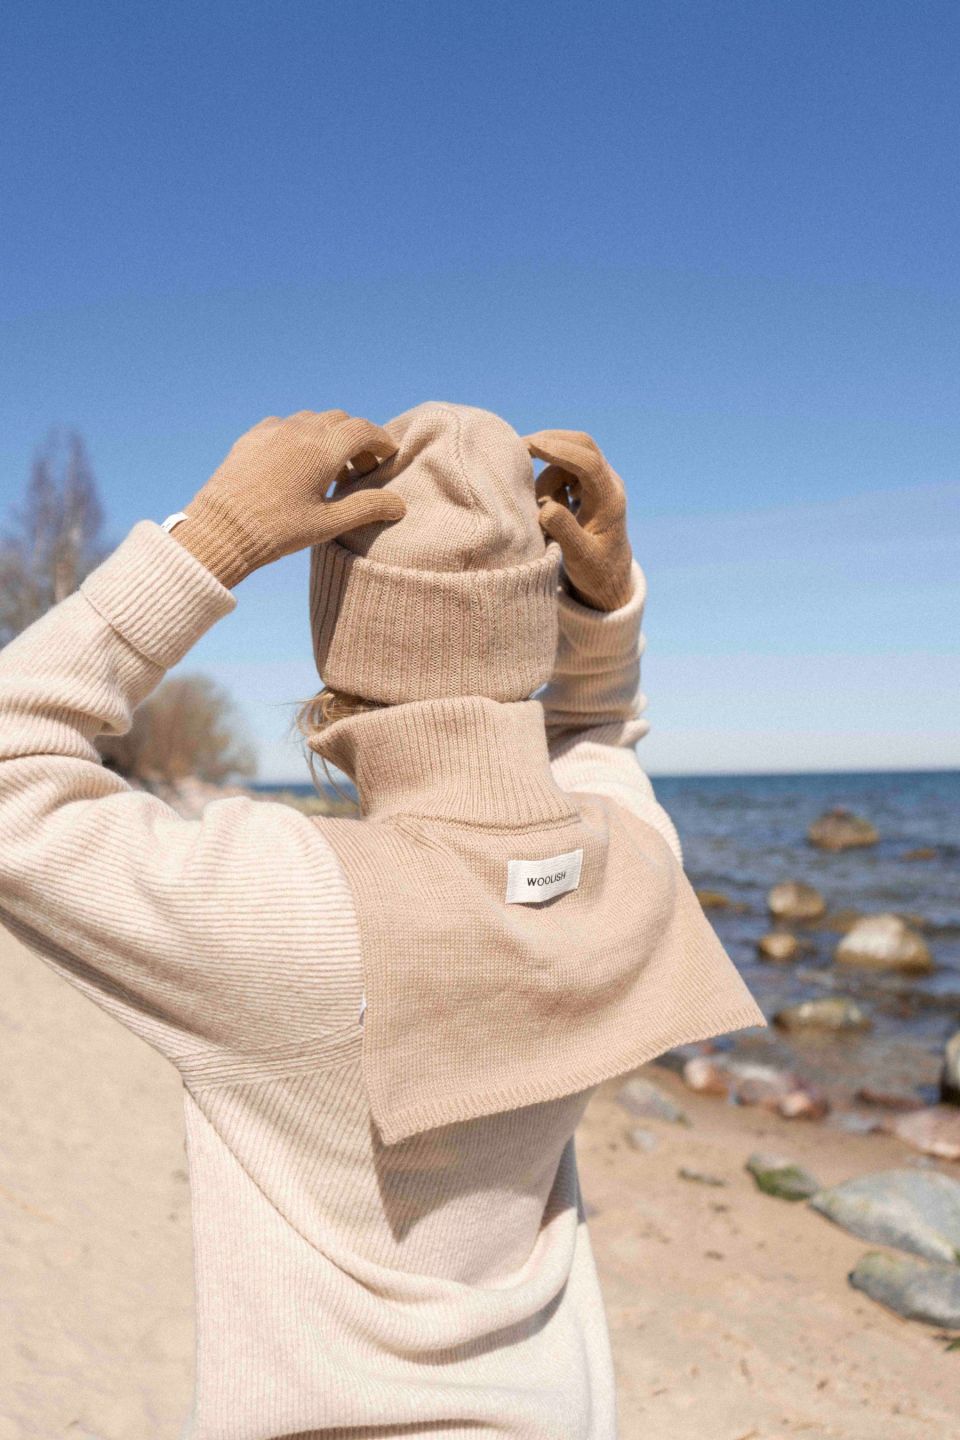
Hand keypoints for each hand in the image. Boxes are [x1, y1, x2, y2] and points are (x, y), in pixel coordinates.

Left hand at [175, 410, 403, 586]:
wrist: (221, 530)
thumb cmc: (278, 531)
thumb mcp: (328, 524)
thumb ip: (366, 508)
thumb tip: (399, 504)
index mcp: (323, 449)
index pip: (364, 430)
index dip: (381, 441)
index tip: (388, 456)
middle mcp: (300, 430)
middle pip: (340, 420)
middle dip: (357, 439)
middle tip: (361, 468)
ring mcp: (273, 430)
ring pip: (312, 419)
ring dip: (328, 436)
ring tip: (329, 468)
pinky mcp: (252, 436)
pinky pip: (285, 425)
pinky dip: (301, 436)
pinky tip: (297, 462)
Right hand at [522, 429, 633, 610]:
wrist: (609, 577)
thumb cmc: (595, 571)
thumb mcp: (579, 558)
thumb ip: (564, 531)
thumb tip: (546, 507)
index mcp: (610, 500)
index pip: (589, 463)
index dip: (560, 451)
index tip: (532, 446)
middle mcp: (609, 484)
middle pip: (583, 444)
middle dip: (551, 441)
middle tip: (520, 448)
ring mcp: (601, 481)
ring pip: (569, 458)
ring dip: (548, 475)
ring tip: (543, 508)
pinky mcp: (590, 484)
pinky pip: (566, 468)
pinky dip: (551, 480)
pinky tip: (551, 504)